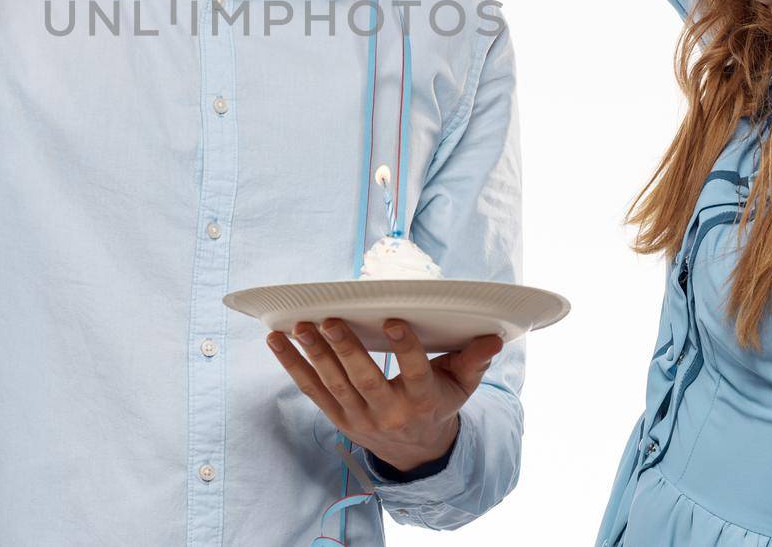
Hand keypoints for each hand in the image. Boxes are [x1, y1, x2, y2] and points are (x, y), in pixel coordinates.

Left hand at [268, 316, 503, 472]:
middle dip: (345, 350)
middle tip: (329, 320)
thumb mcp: (462, 385)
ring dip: (313, 355)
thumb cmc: (439, 404)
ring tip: (297, 327)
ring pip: (334, 386)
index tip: (394, 321)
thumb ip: (474, 360)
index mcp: (422, 401)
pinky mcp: (338, 419)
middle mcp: (389, 413)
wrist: (417, 451)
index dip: (405, 348)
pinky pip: (312, 391)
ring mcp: (360, 419)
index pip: (415, 373)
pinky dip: (293, 366)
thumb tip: (494, 336)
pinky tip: (277, 341)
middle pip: (365, 381)